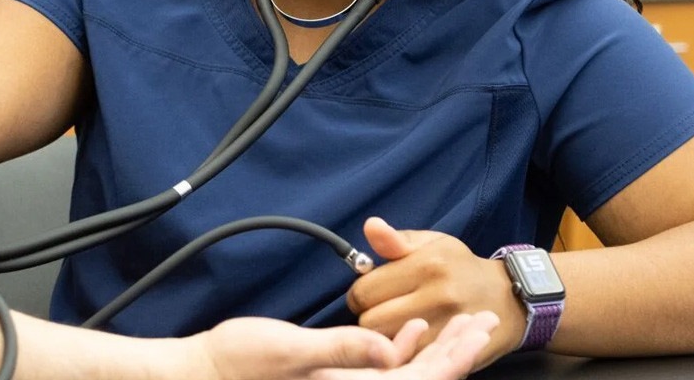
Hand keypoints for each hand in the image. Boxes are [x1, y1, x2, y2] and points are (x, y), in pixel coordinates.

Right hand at [195, 313, 498, 379]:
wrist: (205, 373)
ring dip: (438, 348)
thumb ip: (343, 352)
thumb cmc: (238, 363)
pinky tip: (416, 327)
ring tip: (466, 322)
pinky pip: (383, 371)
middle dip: (458, 351)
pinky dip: (405, 349)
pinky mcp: (337, 379)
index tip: (480, 331)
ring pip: (408, 374)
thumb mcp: (290, 352)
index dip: (455, 358)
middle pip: (422, 379)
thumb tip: (390, 351)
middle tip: (489, 320)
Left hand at [347, 218, 526, 370]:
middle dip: (370, 317)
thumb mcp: (432, 244)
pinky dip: (404, 352)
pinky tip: (412, 339)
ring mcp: (447, 328)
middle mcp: (438, 296)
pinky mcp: (454, 352)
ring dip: (385, 337)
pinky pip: (409, 359)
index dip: (362, 294)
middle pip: (371, 321)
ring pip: (387, 344)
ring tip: (398, 325)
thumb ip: (396, 241)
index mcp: (428, 265)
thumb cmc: (460, 268)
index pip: (365, 291)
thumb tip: (370, 226)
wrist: (508, 297)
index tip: (372, 293)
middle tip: (384, 311)